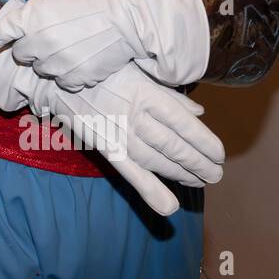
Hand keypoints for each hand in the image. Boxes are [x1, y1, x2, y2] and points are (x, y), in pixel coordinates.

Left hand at [0, 0, 209, 89]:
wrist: (125, 17)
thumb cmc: (89, 4)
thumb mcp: (52, 2)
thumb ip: (32, 19)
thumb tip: (18, 35)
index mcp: (30, 18)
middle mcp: (38, 41)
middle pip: (21, 56)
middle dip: (33, 50)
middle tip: (55, 37)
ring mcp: (55, 63)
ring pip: (42, 71)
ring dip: (52, 63)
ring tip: (74, 46)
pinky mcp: (73, 78)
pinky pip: (62, 83)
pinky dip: (70, 75)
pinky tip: (84, 59)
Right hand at [28, 63, 223, 215]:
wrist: (59, 79)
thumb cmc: (104, 72)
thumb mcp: (139, 72)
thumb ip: (170, 94)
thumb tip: (199, 112)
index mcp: (147, 93)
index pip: (184, 123)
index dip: (205, 142)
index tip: (219, 154)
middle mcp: (134, 115)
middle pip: (174, 146)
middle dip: (200, 164)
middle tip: (216, 174)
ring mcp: (118, 133)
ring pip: (158, 161)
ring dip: (182, 175)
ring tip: (199, 182)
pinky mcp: (104, 147)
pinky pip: (130, 173)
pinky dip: (151, 191)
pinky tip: (170, 207)